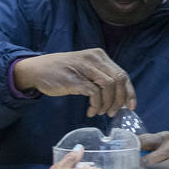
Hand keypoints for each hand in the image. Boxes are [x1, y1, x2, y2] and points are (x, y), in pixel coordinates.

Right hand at [13, 49, 135, 117]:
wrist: (37, 69)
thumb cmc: (63, 72)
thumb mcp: (86, 69)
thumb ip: (101, 76)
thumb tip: (119, 96)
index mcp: (100, 56)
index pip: (122, 74)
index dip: (129, 92)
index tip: (131, 106)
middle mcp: (94, 59)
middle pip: (118, 80)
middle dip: (119, 99)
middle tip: (113, 112)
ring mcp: (84, 68)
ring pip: (108, 86)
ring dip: (107, 103)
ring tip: (100, 112)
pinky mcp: (74, 79)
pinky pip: (93, 93)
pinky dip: (96, 105)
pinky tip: (91, 111)